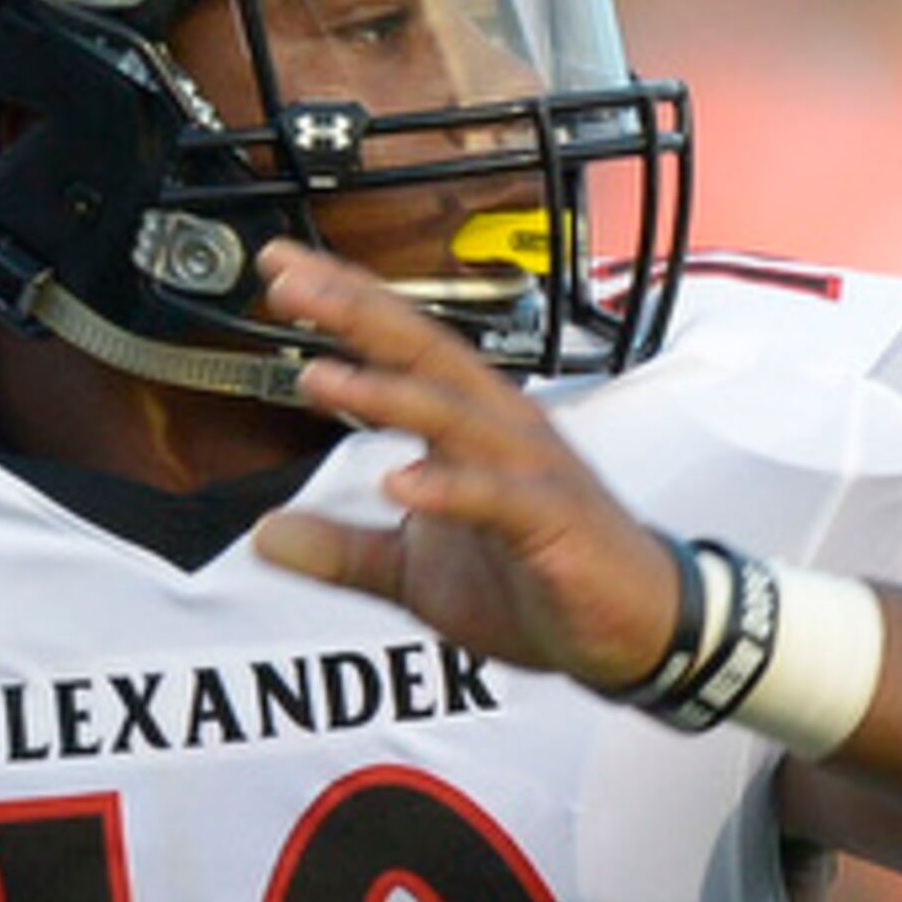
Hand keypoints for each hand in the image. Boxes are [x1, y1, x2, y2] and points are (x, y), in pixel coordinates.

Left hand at [246, 240, 683, 689]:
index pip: (400, 345)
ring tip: (319, 377)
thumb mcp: (416, 573)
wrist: (635, 632)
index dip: (342, 302)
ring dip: (386, 394)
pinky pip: (498, 497)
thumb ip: (343, 550)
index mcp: (468, 423)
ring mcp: (530, 469)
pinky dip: (450, 488)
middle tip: (289, 282)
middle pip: (422, 351)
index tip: (280, 269)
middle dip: (354, 312)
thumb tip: (266, 536)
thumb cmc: (539, 580)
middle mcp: (500, 427)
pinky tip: (400, 483)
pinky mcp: (554, 521)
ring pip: (454, 414)